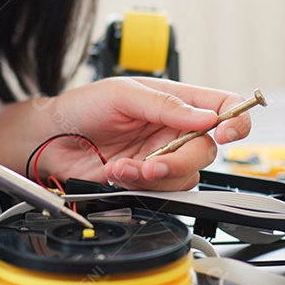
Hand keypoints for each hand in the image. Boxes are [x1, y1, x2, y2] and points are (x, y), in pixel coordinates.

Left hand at [29, 77, 249, 191]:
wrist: (50, 138)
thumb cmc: (82, 107)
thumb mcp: (121, 93)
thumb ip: (164, 104)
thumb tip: (206, 116)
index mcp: (175, 101)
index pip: (222, 106)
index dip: (235, 120)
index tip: (224, 132)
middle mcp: (173, 130)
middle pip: (206, 150)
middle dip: (183, 160)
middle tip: (155, 163)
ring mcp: (160, 157)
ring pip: (186, 177)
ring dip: (155, 175)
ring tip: (125, 166)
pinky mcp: (144, 180)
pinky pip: (160, 190)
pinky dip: (138, 184)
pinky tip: (116, 171)